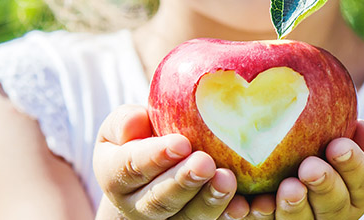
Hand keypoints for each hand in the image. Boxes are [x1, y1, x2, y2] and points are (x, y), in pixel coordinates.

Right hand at [93, 105, 240, 218]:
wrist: (150, 176)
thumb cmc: (140, 138)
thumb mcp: (124, 126)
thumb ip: (125, 121)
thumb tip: (133, 123)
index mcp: (115, 176)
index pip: (130, 168)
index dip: (154, 157)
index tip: (181, 142)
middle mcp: (137, 206)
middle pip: (159, 200)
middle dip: (183, 182)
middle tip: (206, 163)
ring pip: (188, 217)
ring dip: (210, 201)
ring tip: (228, 180)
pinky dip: (229, 215)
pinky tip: (248, 205)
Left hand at [215, 120, 363, 219]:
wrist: (282, 157)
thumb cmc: (321, 140)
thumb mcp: (345, 135)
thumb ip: (358, 134)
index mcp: (357, 190)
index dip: (354, 165)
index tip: (338, 144)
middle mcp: (333, 212)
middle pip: (334, 206)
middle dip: (324, 186)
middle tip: (310, 168)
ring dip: (294, 206)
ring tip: (287, 187)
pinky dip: (258, 214)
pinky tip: (251, 203)